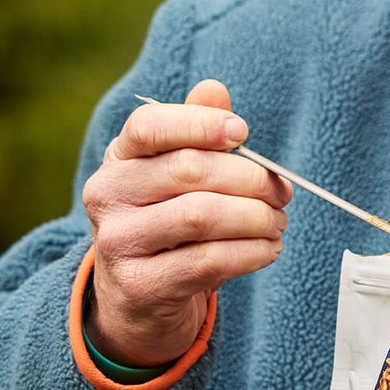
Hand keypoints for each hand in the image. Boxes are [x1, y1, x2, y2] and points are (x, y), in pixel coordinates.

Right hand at [81, 79, 290, 366]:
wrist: (138, 298)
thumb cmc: (168, 222)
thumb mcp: (177, 174)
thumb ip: (197, 131)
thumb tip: (215, 90)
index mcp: (119, 158)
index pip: (149, 126)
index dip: (199, 123)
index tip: (243, 132)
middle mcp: (107, 195)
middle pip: (188, 170)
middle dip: (249, 179)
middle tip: (281, 192)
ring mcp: (118, 242)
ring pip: (201, 216)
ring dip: (256, 218)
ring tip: (277, 221)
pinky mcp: (139, 285)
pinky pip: (208, 261)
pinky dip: (250, 253)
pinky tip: (268, 249)